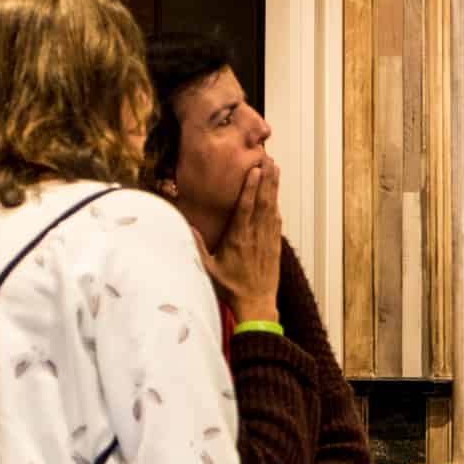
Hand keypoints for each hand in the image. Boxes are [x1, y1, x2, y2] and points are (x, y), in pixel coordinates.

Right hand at [201, 161, 282, 323]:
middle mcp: (255, 236)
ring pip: (272, 208)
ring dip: (274, 187)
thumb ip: (197, 247)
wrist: (256, 304)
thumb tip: (187, 227)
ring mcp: (267, 239)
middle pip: (262, 202)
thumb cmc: (229, 288)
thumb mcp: (208, 269)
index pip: (246, 208)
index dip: (251, 188)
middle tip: (269, 159)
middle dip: (266, 179)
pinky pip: (276, 221)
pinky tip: (276, 194)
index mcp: (238, 239)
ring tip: (276, 168)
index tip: (255, 170)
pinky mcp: (275, 245)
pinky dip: (276, 205)